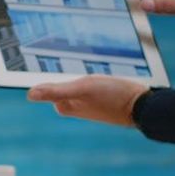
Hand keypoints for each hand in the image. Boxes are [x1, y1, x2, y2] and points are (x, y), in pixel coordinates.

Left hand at [27, 76, 148, 127]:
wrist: (144, 106)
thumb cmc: (112, 97)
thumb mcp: (82, 88)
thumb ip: (56, 91)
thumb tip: (30, 94)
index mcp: (70, 106)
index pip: (51, 93)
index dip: (48, 83)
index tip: (38, 73)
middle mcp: (81, 108)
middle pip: (64, 92)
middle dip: (62, 82)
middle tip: (57, 67)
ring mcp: (95, 106)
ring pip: (80, 91)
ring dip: (79, 81)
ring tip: (78, 73)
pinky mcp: (108, 102)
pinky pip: (94, 91)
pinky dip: (93, 84)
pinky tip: (100, 80)